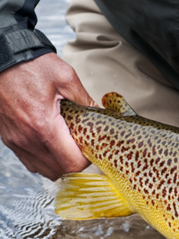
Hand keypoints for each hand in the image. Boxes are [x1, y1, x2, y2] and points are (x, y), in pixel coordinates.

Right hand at [0, 53, 96, 179]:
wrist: (0, 59)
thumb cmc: (29, 66)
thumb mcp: (66, 77)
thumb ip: (85, 100)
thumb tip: (100, 114)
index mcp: (44, 126)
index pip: (72, 163)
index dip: (86, 160)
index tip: (91, 147)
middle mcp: (27, 139)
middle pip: (59, 171)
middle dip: (74, 162)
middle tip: (81, 146)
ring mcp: (16, 141)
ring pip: (43, 169)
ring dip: (59, 163)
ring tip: (66, 146)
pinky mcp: (8, 139)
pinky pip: (29, 161)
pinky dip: (43, 160)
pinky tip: (51, 145)